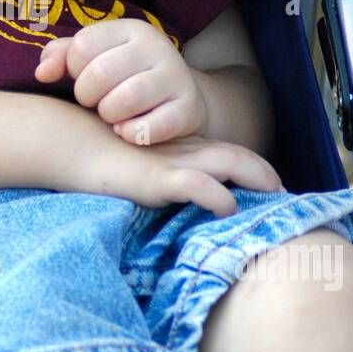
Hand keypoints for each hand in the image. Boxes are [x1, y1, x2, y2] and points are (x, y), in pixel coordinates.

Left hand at [35, 20, 208, 144]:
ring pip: (124, 100)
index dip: (72, 70)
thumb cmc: (124, 78)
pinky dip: (131, 134)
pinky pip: (150, 127)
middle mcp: (156, 47)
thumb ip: (62, 57)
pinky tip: (127, 132)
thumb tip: (42, 73)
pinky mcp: (189, 109)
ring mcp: (176, 77)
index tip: (83, 79)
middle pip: (99, 74)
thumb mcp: (94, 58)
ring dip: (109, 116)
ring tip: (112, 117)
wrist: (180, 100)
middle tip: (95, 103)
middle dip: (87, 96)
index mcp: (130, 29)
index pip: (81, 47)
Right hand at [46, 103, 283, 217]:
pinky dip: (218, 198)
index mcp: (177, 147)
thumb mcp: (130, 167)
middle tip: (287, 196)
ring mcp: (171, 161)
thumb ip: (153, 178)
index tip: (271, 188)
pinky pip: (197, 186)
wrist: (65, 143)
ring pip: (228, 164)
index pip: (226, 153)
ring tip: (276, 200)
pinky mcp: (157, 177)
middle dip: (265, 175)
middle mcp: (181, 150)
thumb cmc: (92, 156)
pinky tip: (228, 208)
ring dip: (256, 180)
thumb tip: (175, 199)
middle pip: (237, 156)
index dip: (253, 168)